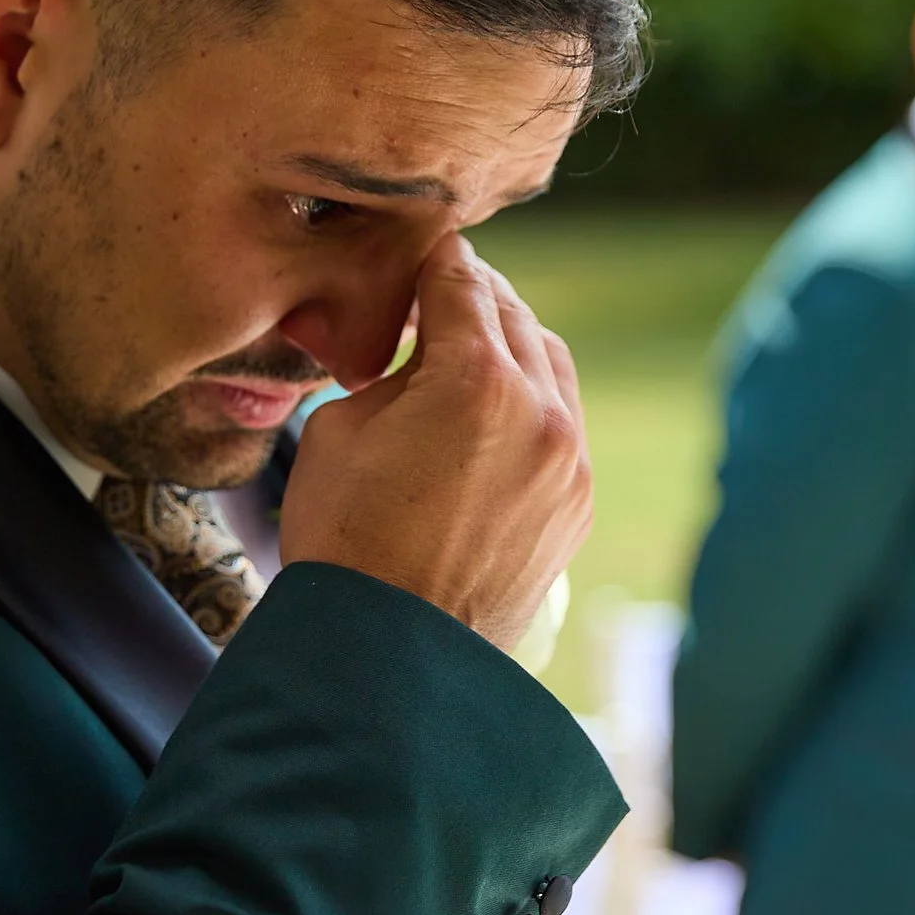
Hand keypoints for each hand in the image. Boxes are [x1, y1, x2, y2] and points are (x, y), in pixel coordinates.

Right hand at [281, 235, 591, 650]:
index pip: (459, 280)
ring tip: (462, 356)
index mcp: (475, 377)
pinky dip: (530, 404)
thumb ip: (389, 370)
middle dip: (471, 300)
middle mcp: (540, 410)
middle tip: (432, 299)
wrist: (387, 656)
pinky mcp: (576, 504)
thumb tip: (412, 354)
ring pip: (550, 364)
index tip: (414, 257)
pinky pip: (563, 424)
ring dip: (509, 347)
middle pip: (512, 314)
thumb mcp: (338, 427)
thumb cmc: (343, 542)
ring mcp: (570, 461)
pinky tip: (486, 419)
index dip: (430, 261)